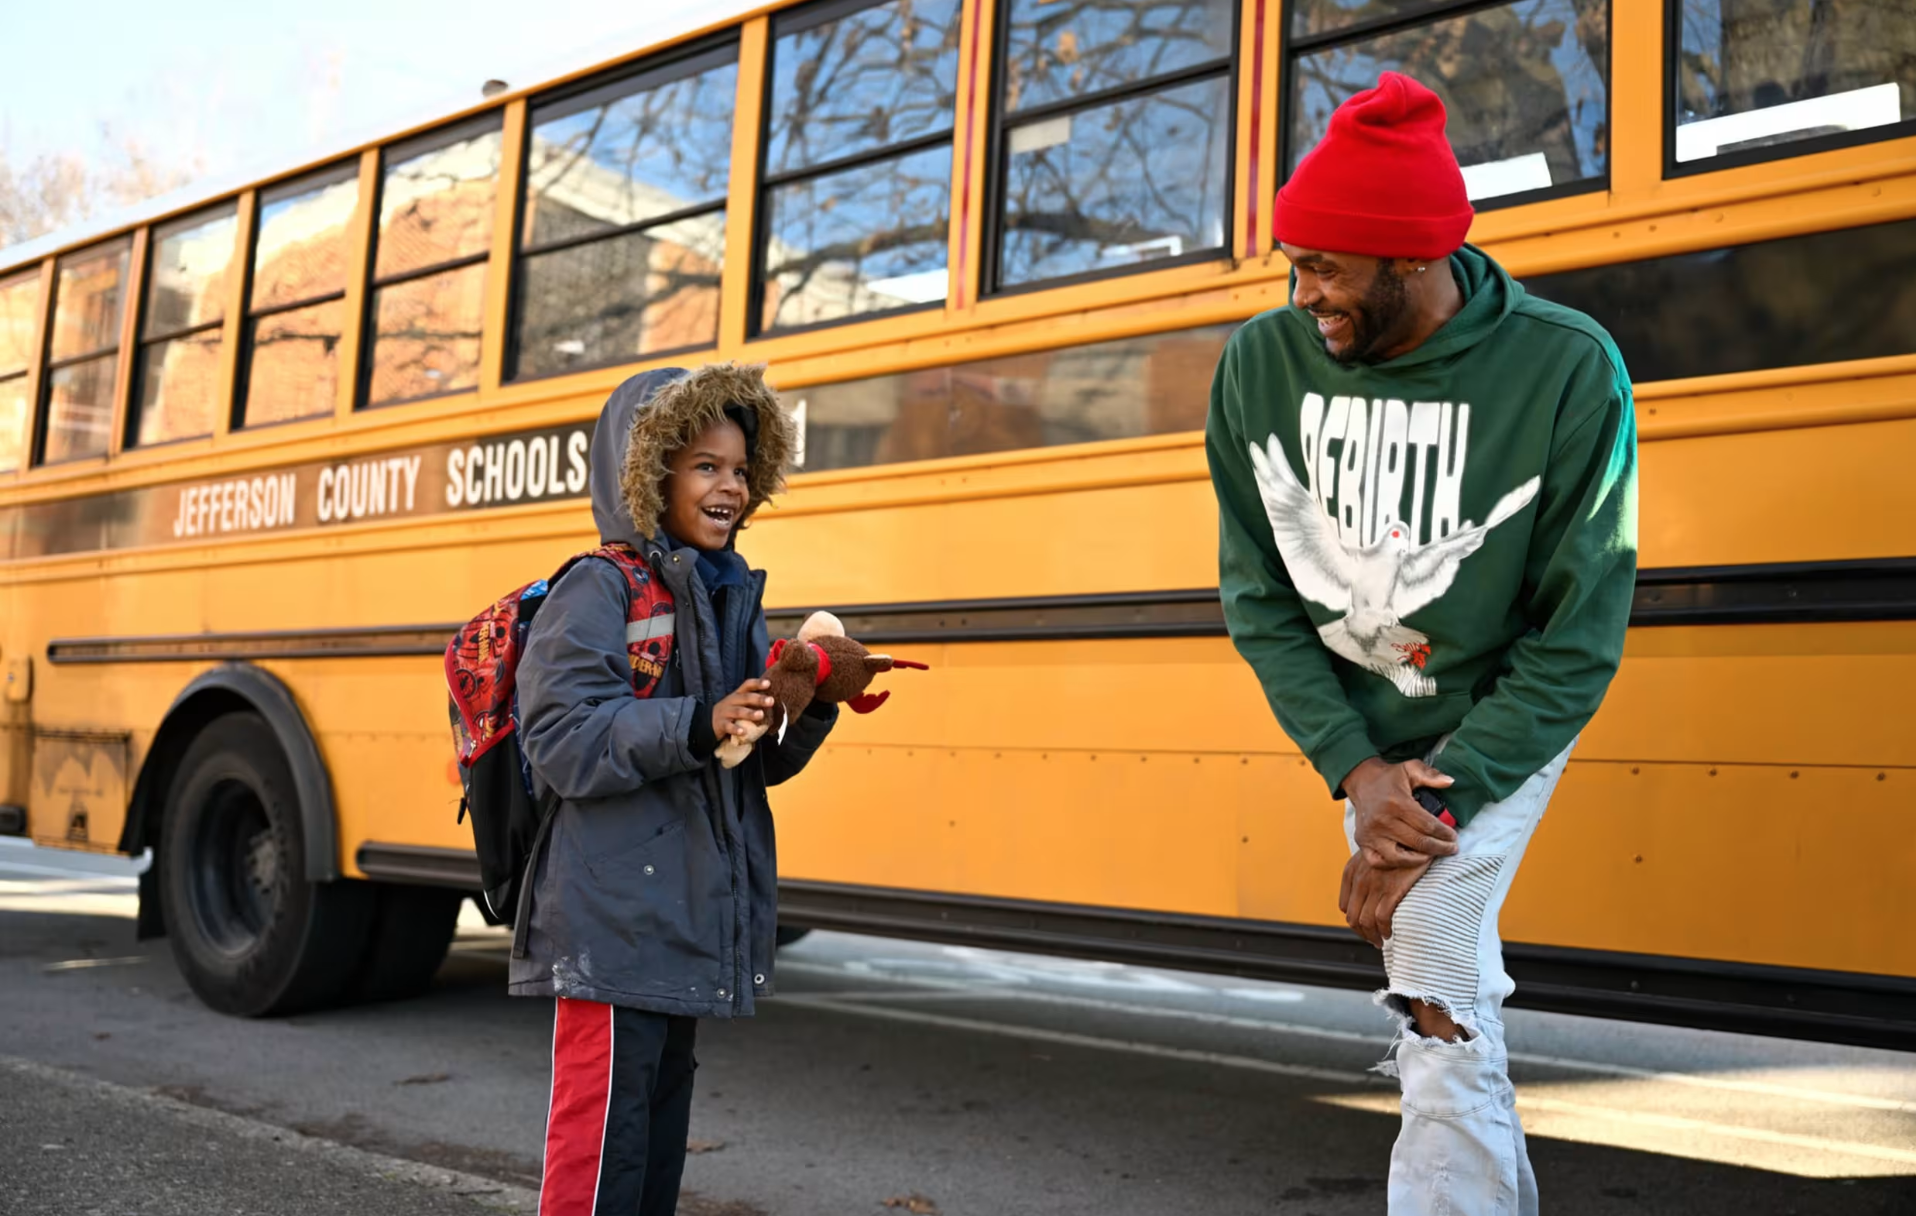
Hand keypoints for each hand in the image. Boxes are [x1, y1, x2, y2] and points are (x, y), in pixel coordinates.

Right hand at [712, 679, 773, 743]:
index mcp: (738, 695)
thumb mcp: (739, 704)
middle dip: (758, 699)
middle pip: (745, 698)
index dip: (757, 683)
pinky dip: (735, 729)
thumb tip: (773, 702)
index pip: (747, 685)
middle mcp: (731, 701)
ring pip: (738, 712)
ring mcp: (725, 712)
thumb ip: (752, 702)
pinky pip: (728, 727)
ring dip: (750, 713)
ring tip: (760, 715)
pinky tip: (743, 732)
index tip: (768, 683)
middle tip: (771, 701)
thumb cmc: (731, 713)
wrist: (709, 722)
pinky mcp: (721, 724)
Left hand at [1339, 847, 1430, 947]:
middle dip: (1363, 933)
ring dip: (1373, 935)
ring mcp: (1375, 885)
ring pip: (1366, 921)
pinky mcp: (1392, 889)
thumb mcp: (1373, 857)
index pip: (1346, 907)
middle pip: (1353, 918)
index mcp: (1351, 871)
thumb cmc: (1397, 848)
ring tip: (1382, 940)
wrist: (1415, 836)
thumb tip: (1366, 899)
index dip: (1355, 921)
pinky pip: (1382, 918)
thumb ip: (1364, 874)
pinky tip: (1391, 932)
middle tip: (1375, 940)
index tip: (1366, 928)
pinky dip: (1385, 929)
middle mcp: (1359, 879)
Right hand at [1344, 757, 1458, 867]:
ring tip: (1432, 855)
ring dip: (1420, 859)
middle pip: (1418, 842)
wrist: (1362, 782)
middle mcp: (1382, 820)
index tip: (1454, 837)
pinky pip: (1379, 861)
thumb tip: (1450, 782)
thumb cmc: (1390, 778)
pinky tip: (1409, 859)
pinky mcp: (1362, 842)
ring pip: (1400, 857)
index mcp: (1397, 803)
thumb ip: (1431, 775)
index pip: (1427, 825)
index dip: (1444, 834)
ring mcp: (1370, 834)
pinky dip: (1395, 864)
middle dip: (1440, 848)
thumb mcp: (1410, 769)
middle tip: (1451, 849)